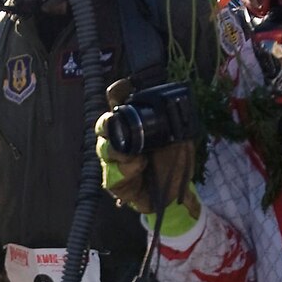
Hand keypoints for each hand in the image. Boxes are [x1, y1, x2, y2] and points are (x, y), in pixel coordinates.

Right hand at [94, 79, 197, 221]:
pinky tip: (139, 166)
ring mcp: (114, 163)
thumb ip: (175, 126)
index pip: (117, 105)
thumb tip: (177, 107)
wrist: (176, 194)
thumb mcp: (179, 141)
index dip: (116, 93)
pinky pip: (112, 174)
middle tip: (113, 122)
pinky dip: (127, 169)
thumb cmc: (172, 165)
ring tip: (135, 155)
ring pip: (103, 149)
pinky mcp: (115, 184)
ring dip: (117, 151)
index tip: (122, 87)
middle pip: (102, 127)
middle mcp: (119, 142)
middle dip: (106, 124)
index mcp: (132, 127)